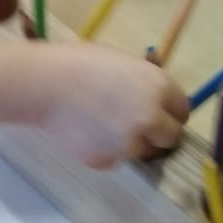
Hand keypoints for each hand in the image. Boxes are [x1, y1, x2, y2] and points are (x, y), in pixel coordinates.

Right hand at [35, 42, 186, 167]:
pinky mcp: (106, 160)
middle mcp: (151, 118)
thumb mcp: (121, 62)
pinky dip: (103, 150)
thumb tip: (154, 102)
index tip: (157, 111)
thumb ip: (144, 84)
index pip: (182, 110)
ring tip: (99, 124)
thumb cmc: (77, 63)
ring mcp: (129, 143)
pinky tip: (84, 132)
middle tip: (132, 123)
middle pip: (170, 136)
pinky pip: (113, 158)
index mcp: (158, 87)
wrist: (40, 85)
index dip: (168, 110)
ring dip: (128, 141)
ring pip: (140, 150)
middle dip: (155, 131)